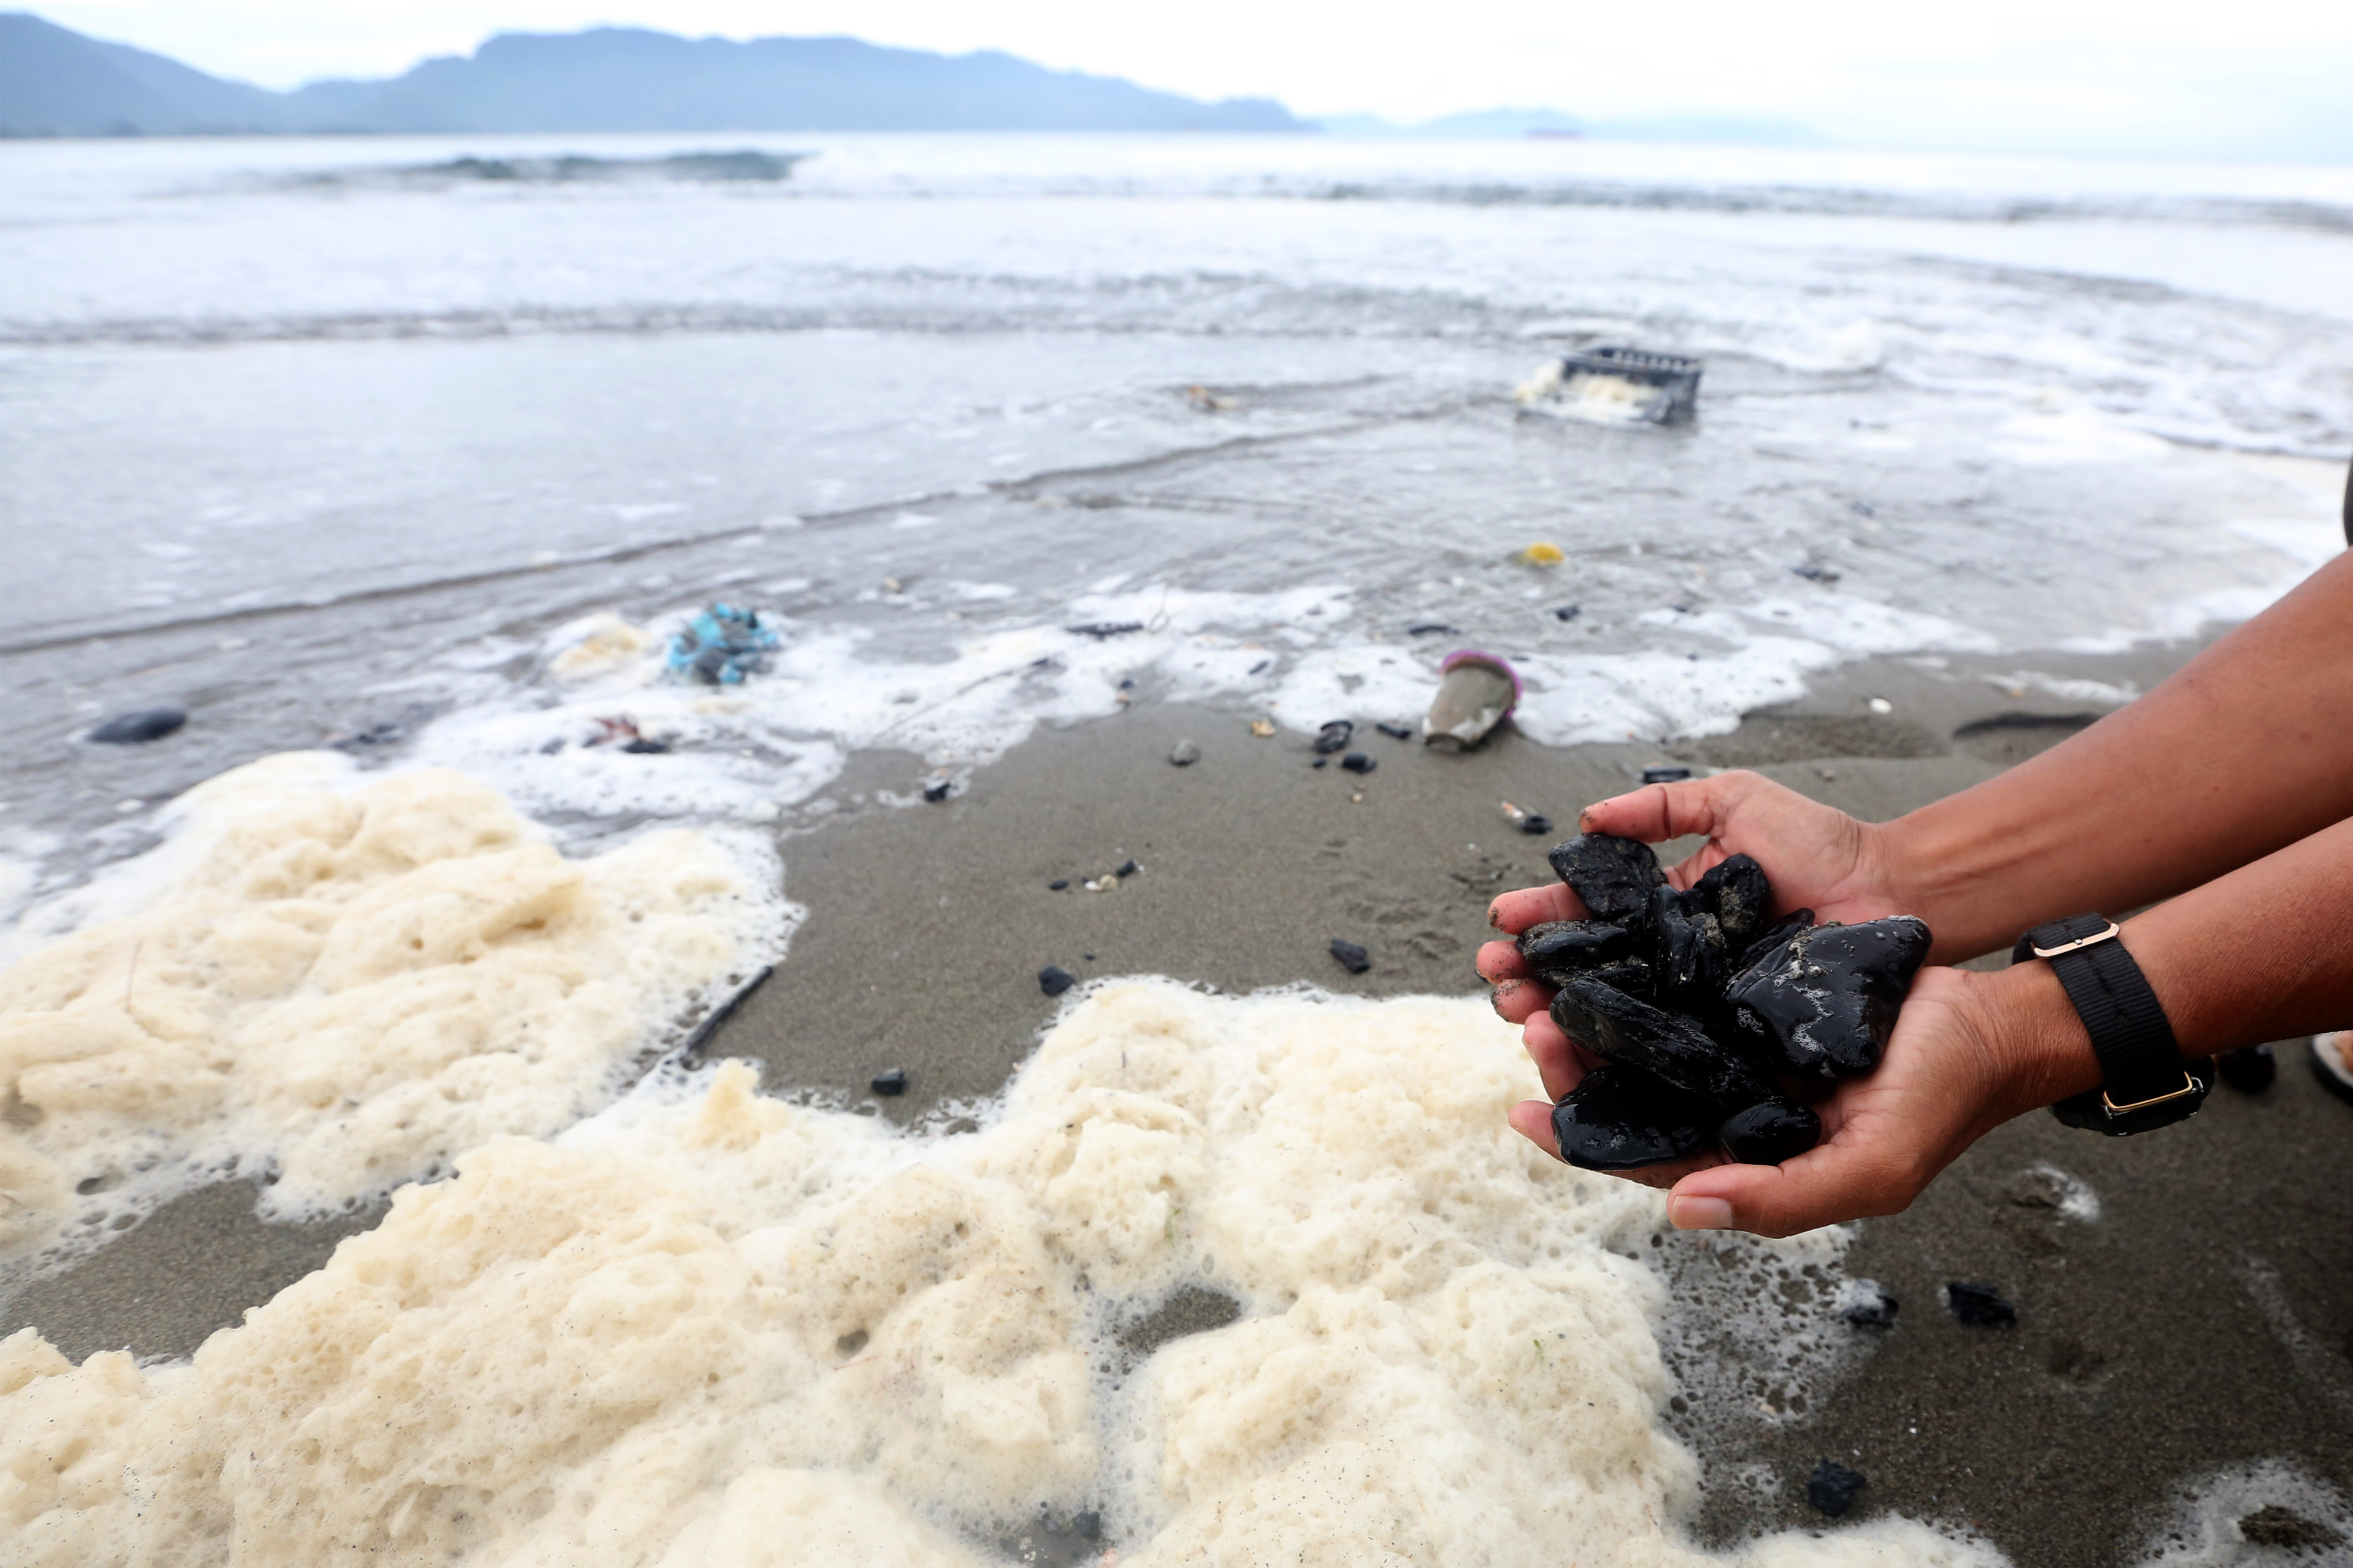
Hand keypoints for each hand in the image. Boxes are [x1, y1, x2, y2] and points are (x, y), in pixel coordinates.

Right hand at [1478, 770, 1904, 1027]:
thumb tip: (1588, 821)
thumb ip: (1663, 803)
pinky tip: (1582, 1058)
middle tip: (1496, 978)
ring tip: (1520, 1015)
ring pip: (1612, 1018)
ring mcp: (1696, 1004)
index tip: (1502, 921)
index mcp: (1661, 907)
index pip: (1585, 915)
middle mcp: (1669, 961)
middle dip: (1529, 974)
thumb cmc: (1822, 844)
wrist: (1894, 892)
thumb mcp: (1735, 799)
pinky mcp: (1729, 1039)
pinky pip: (1669, 1052)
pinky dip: (1620, 1059)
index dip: (1539, 918)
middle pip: (1582, 973)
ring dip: (1555, 1018)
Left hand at [1501, 966, 2080, 1234]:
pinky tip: (1601, 945)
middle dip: (1573, 1066)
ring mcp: (1735, 1046)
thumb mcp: (1872, 1168)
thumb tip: (1682, 1211)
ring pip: (1643, 1038)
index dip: (1582, 1144)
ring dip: (1594, 1013)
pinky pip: (1678, 985)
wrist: (1990, 1023)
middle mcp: (1729, 1105)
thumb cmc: (1938, 1103)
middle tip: (1533, 1023)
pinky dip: (1637, 971)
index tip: (1523, 1114)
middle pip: (1629, 1094)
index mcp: (1745, 1158)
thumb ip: (1782, 1199)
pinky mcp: (1747, 992)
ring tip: (1545, 985)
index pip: (1646, 1161)